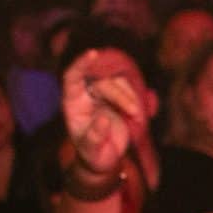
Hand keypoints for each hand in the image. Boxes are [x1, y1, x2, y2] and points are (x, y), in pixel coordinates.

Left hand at [61, 49, 143, 180]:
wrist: (105, 158)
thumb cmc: (93, 155)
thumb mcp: (92, 151)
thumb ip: (95, 137)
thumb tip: (103, 119)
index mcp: (73, 103)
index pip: (72, 77)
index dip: (81, 63)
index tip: (94, 54)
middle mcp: (86, 94)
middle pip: (103, 82)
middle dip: (120, 95)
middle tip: (135, 113)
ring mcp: (102, 94)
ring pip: (118, 83)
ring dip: (130, 97)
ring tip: (137, 118)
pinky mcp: (118, 97)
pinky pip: (129, 89)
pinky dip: (137, 99)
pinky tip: (140, 114)